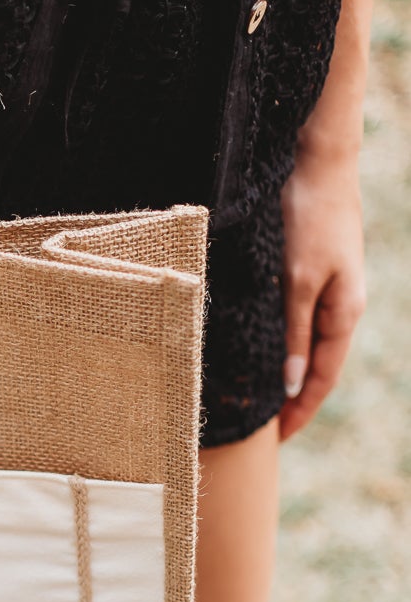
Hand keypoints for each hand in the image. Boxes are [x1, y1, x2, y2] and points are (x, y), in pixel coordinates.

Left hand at [277, 138, 366, 439]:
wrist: (317, 160)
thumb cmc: (309, 216)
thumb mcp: (297, 279)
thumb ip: (293, 332)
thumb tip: (291, 386)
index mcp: (343, 314)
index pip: (321, 379)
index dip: (300, 413)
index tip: (275, 442)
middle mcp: (340, 307)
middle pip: (317, 368)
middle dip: (293, 403)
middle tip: (262, 434)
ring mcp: (329, 290)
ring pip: (307, 347)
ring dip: (287, 377)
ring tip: (259, 404)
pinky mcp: (314, 273)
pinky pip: (300, 324)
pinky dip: (284, 348)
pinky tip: (264, 355)